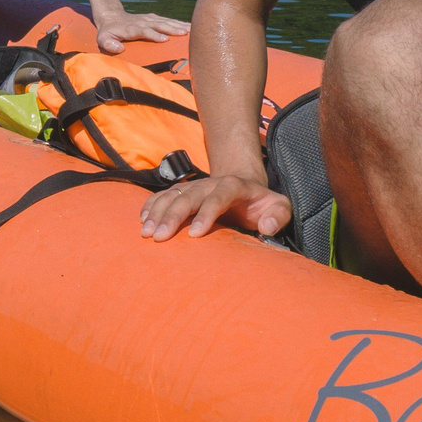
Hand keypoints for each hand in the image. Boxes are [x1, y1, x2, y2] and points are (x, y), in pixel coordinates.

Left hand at [93, 10, 190, 54]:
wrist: (112, 17)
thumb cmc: (108, 32)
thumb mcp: (102, 39)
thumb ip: (108, 44)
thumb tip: (119, 49)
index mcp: (131, 29)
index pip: (144, 31)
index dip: (153, 34)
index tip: (164, 39)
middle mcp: (142, 22)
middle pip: (158, 24)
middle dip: (171, 29)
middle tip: (184, 33)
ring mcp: (149, 19)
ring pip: (165, 21)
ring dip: (178, 25)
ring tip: (191, 30)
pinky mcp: (153, 18)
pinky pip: (167, 20)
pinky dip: (179, 23)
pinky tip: (190, 26)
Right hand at [140, 173, 289, 241]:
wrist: (244, 185)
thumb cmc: (262, 203)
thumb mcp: (279, 207)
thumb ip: (278, 216)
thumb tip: (266, 227)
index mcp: (234, 186)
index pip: (218, 196)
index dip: (206, 213)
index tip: (194, 234)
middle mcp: (210, 184)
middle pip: (188, 196)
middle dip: (172, 216)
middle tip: (159, 237)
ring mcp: (194, 187)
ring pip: (172, 195)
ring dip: (157, 212)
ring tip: (146, 232)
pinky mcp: (183, 192)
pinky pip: (163, 196)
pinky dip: (150, 206)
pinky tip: (142, 220)